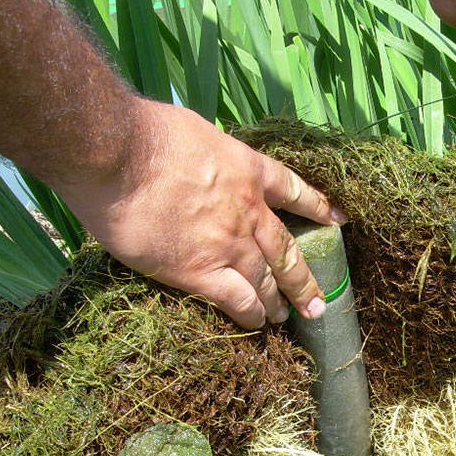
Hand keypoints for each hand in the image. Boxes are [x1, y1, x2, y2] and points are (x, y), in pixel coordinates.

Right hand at [60, 99, 341, 328]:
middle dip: (304, 279)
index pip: (294, 191)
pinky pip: (237, 300)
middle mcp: (248, 210)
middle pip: (287, 250)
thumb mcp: (196, 131)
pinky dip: (251, 315)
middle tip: (318, 300)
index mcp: (248, 170)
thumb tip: (200, 157)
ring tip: (285, 317)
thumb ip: (209, 153)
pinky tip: (257, 324)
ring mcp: (228, 243)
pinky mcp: (199, 271)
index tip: (338, 219)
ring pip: (266, 281)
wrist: (117, 154)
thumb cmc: (144, 133)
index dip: (318, 207)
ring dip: (278, 301)